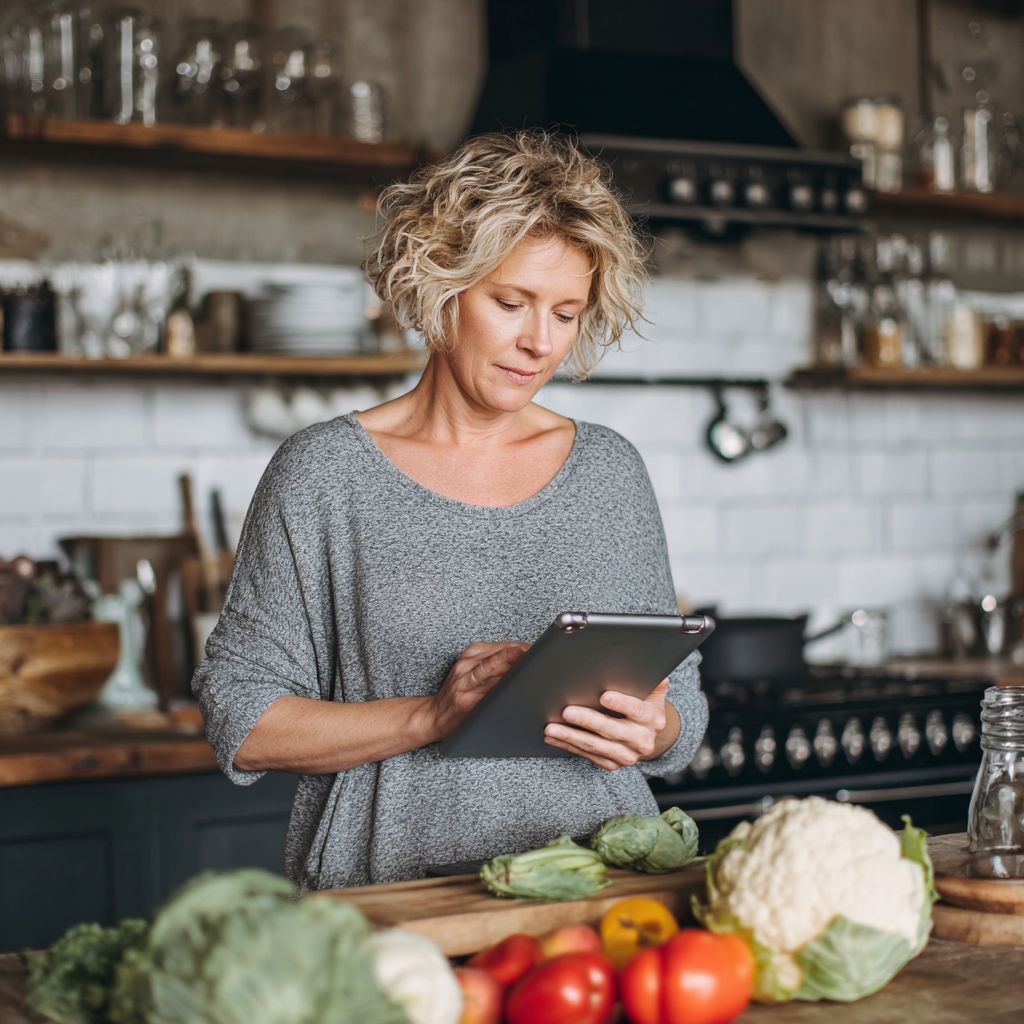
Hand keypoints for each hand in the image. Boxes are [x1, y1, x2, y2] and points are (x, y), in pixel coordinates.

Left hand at [423, 641, 529, 742]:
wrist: (433, 715)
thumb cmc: (455, 722)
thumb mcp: (477, 722)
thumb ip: (495, 708)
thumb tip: (519, 695)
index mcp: (469, 699)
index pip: (498, 683)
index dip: (515, 675)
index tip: (531, 670)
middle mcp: (465, 679)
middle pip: (496, 662)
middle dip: (516, 657)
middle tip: (535, 655)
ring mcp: (462, 666)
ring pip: (492, 651)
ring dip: (512, 649)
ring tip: (529, 649)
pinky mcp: (463, 657)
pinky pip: (485, 647)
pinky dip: (501, 646)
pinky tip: (512, 647)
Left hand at [543, 679, 679, 770]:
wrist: (648, 737)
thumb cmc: (644, 707)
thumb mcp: (652, 692)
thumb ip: (649, 679)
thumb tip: (646, 665)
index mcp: (653, 719)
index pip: (636, 710)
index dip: (621, 703)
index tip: (604, 696)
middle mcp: (642, 740)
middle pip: (612, 730)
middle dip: (588, 721)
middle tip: (568, 711)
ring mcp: (627, 755)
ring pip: (596, 746)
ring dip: (571, 737)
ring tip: (551, 728)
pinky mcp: (613, 763)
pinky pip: (588, 755)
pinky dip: (569, 746)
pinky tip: (553, 739)